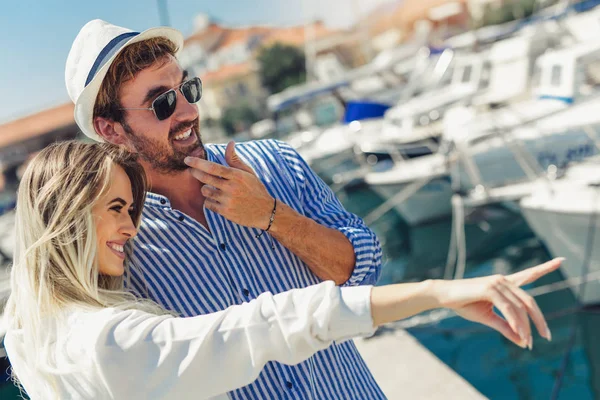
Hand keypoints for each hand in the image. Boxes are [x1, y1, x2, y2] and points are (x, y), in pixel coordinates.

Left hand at [184, 141, 274, 227]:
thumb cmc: (255, 189)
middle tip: (192, 171)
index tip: (187, 160)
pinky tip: (219, 200)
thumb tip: (230, 143)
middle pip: (205, 178)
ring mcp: (227, 200)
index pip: (213, 167)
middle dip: (196, 173)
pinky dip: (210, 201)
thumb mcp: (248, 173)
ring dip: (206, 189)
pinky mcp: (225, 212)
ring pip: (205, 191)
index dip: (198, 163)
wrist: (265, 211)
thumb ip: (235, 159)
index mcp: (237, 176)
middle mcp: (231, 188)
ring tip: (214, 189)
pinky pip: (208, 204)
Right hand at [434, 258, 562, 348]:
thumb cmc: (464, 304)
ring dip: (526, 326)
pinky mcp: (489, 289)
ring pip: (520, 307)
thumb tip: (523, 341)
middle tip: (546, 336)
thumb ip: (506, 327)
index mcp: (504, 284)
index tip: (562, 260)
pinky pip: (508, 309)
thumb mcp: (488, 318)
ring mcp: (497, 283)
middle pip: (529, 301)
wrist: (443, 296)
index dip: (546, 267)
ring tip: (528, 342)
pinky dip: (516, 323)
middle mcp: (503, 280)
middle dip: (540, 319)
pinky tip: (520, 335)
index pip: (529, 274)